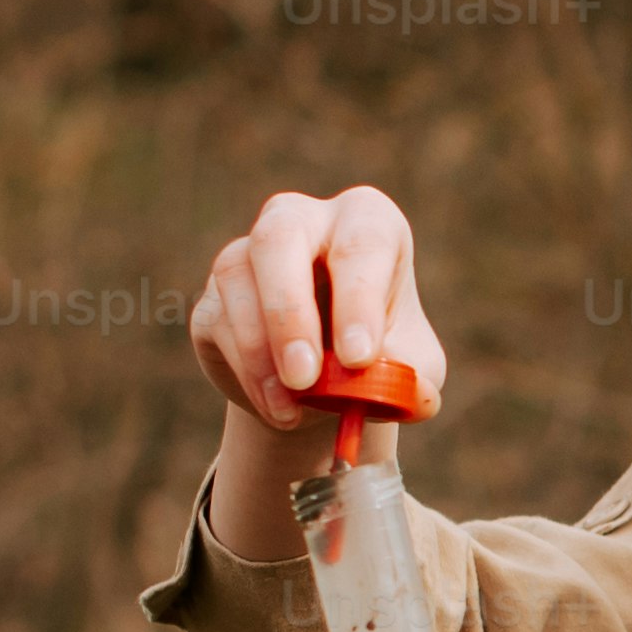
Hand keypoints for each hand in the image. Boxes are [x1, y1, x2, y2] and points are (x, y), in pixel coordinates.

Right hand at [194, 185, 451, 566]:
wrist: (325, 384)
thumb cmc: (380, 355)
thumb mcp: (412, 366)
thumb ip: (415, 375)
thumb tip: (415, 395)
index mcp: (367, 223)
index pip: (361, 243)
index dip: (358, 298)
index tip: (359, 358)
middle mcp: (305, 221)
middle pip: (281, 237)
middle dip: (290, 311)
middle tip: (305, 378)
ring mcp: (250, 252)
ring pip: (238, 278)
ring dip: (263, 354)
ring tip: (293, 411)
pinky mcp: (216, 295)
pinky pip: (219, 322)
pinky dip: (248, 372)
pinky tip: (276, 405)